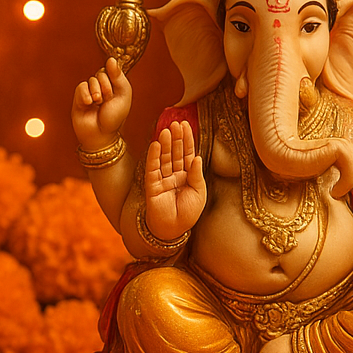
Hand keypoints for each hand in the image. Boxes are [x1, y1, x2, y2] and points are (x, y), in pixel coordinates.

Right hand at [72, 57, 132, 148]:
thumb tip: (111, 59)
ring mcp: (89, 91)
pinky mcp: (78, 97)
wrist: (101, 135)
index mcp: (113, 85)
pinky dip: (85, 95)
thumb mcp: (123, 95)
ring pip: (91, 80)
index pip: (111, 69)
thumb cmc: (114, 118)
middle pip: (101, 73)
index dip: (114, 79)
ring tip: (98, 104)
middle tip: (107, 101)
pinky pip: (81, 87)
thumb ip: (118, 76)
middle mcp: (101, 86)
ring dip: (96, 92)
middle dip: (106, 87)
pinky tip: (89, 104)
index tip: (115, 93)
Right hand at [143, 120, 207, 240]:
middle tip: (176, 123)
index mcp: (188, 176)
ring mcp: (163, 179)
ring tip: (166, 130)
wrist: (173, 230)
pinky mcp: (152, 185)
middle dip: (176, 138)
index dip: (187, 140)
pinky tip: (156, 144)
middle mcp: (175, 175)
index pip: (188, 154)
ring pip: (165, 158)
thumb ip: (196, 175)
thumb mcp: (199, 193)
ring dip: (165, 144)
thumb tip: (197, 157)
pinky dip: (154, 156)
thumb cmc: (188, 214)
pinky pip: (153, 168)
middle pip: (176, 153)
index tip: (186, 125)